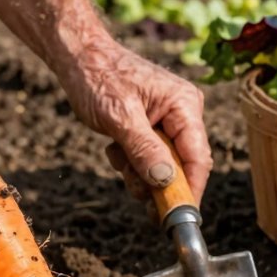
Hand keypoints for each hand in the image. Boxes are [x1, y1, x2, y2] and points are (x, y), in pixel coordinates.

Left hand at [59, 41, 211, 203]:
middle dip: (154, 180)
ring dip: (137, 170)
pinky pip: (148, 160)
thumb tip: (166, 181)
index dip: (188, 190)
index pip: (198, 158)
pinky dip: (130, 161)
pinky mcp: (153, 129)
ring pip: (162, 168)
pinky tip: (114, 144)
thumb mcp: (119, 116)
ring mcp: (169, 122)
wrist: (78, 58)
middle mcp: (183, 114)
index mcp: (184, 105)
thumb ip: (144, 149)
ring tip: (116, 150)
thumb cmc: (97, 78)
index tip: (174, 218)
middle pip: (181, 167)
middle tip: (129, 178)